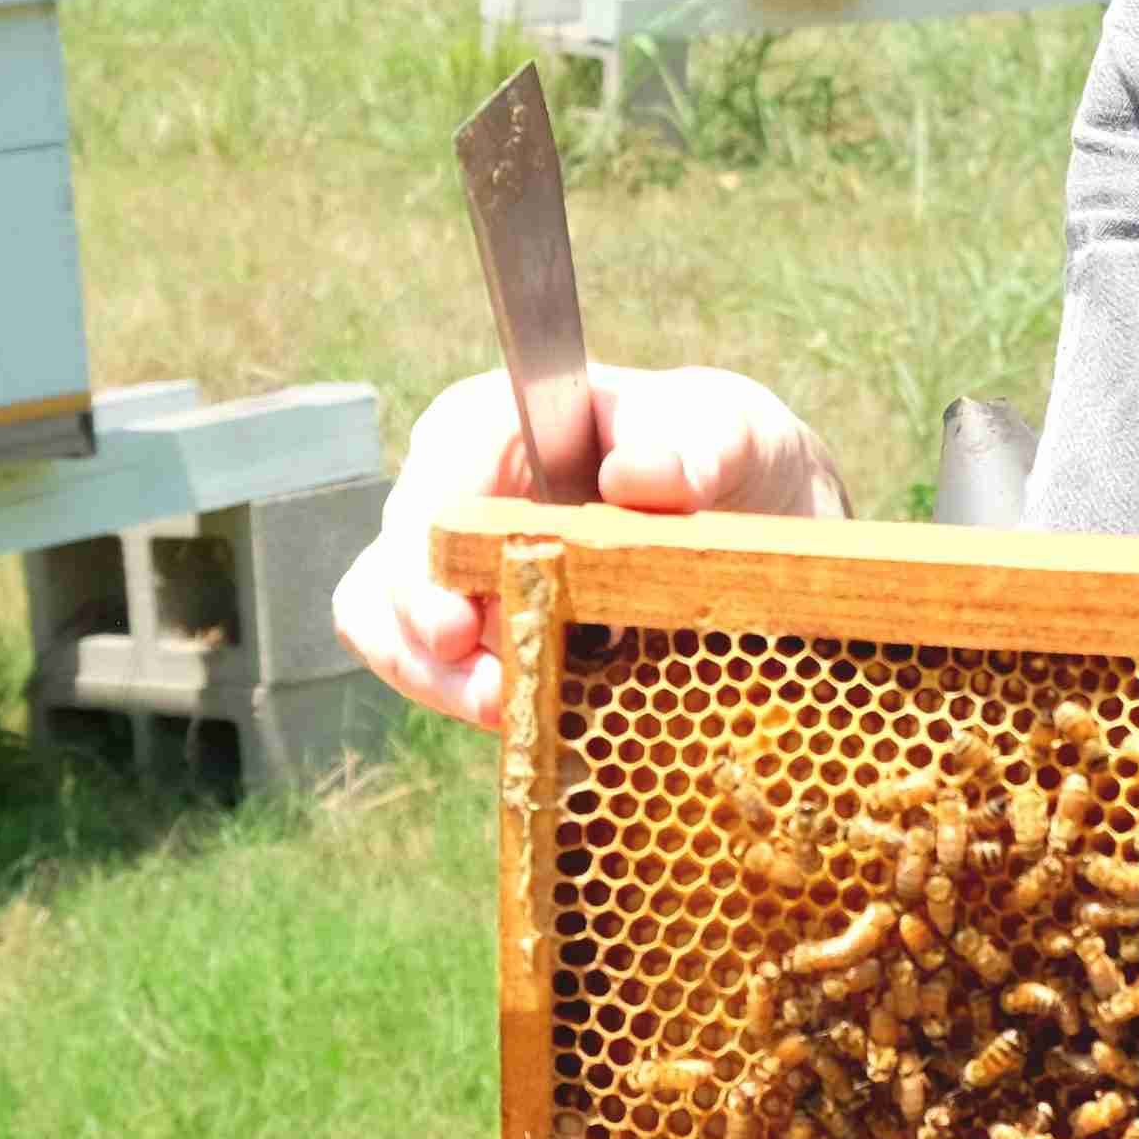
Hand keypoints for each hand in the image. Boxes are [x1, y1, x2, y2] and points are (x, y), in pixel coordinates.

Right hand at [332, 362, 847, 732]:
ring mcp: (456, 559)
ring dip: (432, 679)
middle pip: (394, 558)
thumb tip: (638, 476)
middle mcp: (458, 484)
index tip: (455, 627)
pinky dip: (458, 697)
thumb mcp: (731, 432)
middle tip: (492, 695)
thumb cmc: (723, 448)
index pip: (440, 469)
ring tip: (505, 717)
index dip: (429, 550)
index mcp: (502, 419)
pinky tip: (521, 719)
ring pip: (385, 620)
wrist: (752, 511)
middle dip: (424, 637)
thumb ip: (697, 448)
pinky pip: (429, 665)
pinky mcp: (475, 624)